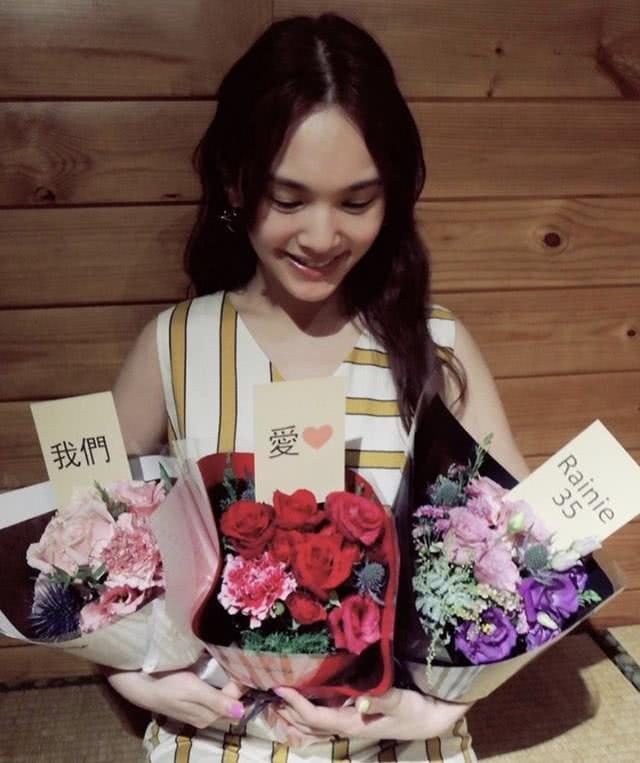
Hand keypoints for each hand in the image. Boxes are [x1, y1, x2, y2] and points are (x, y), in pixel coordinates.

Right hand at [106, 669, 247, 728]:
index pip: (235, 701)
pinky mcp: (193, 702)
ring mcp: (199, 710)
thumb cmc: (168, 685)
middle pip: (230, 701)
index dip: (243, 684)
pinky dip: (221, 684)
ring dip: (231, 684)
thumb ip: (216, 701)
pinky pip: (214, 695)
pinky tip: (223, 672)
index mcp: (208, 716)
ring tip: (238, 665)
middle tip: (247, 663)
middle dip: (239, 685)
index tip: (250, 665)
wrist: (142, 685)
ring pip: (223, 698)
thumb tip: (241, 712)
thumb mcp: (193, 691)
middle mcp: (206, 716)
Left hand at [272, 687, 470, 742]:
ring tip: (279, 698)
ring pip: (316, 722)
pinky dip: (311, 708)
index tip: (279, 689)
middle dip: (288, 710)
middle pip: (309, 723)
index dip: (296, 704)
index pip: (316, 717)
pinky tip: (307, 697)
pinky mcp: (357, 716)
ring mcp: (352, 722)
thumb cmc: (417, 709)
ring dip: (296, 712)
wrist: (433, 719)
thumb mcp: (401, 702)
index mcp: (353, 724)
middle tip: (268, 692)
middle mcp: (348, 726)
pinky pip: (326, 716)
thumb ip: (381, 699)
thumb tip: (359, 700)